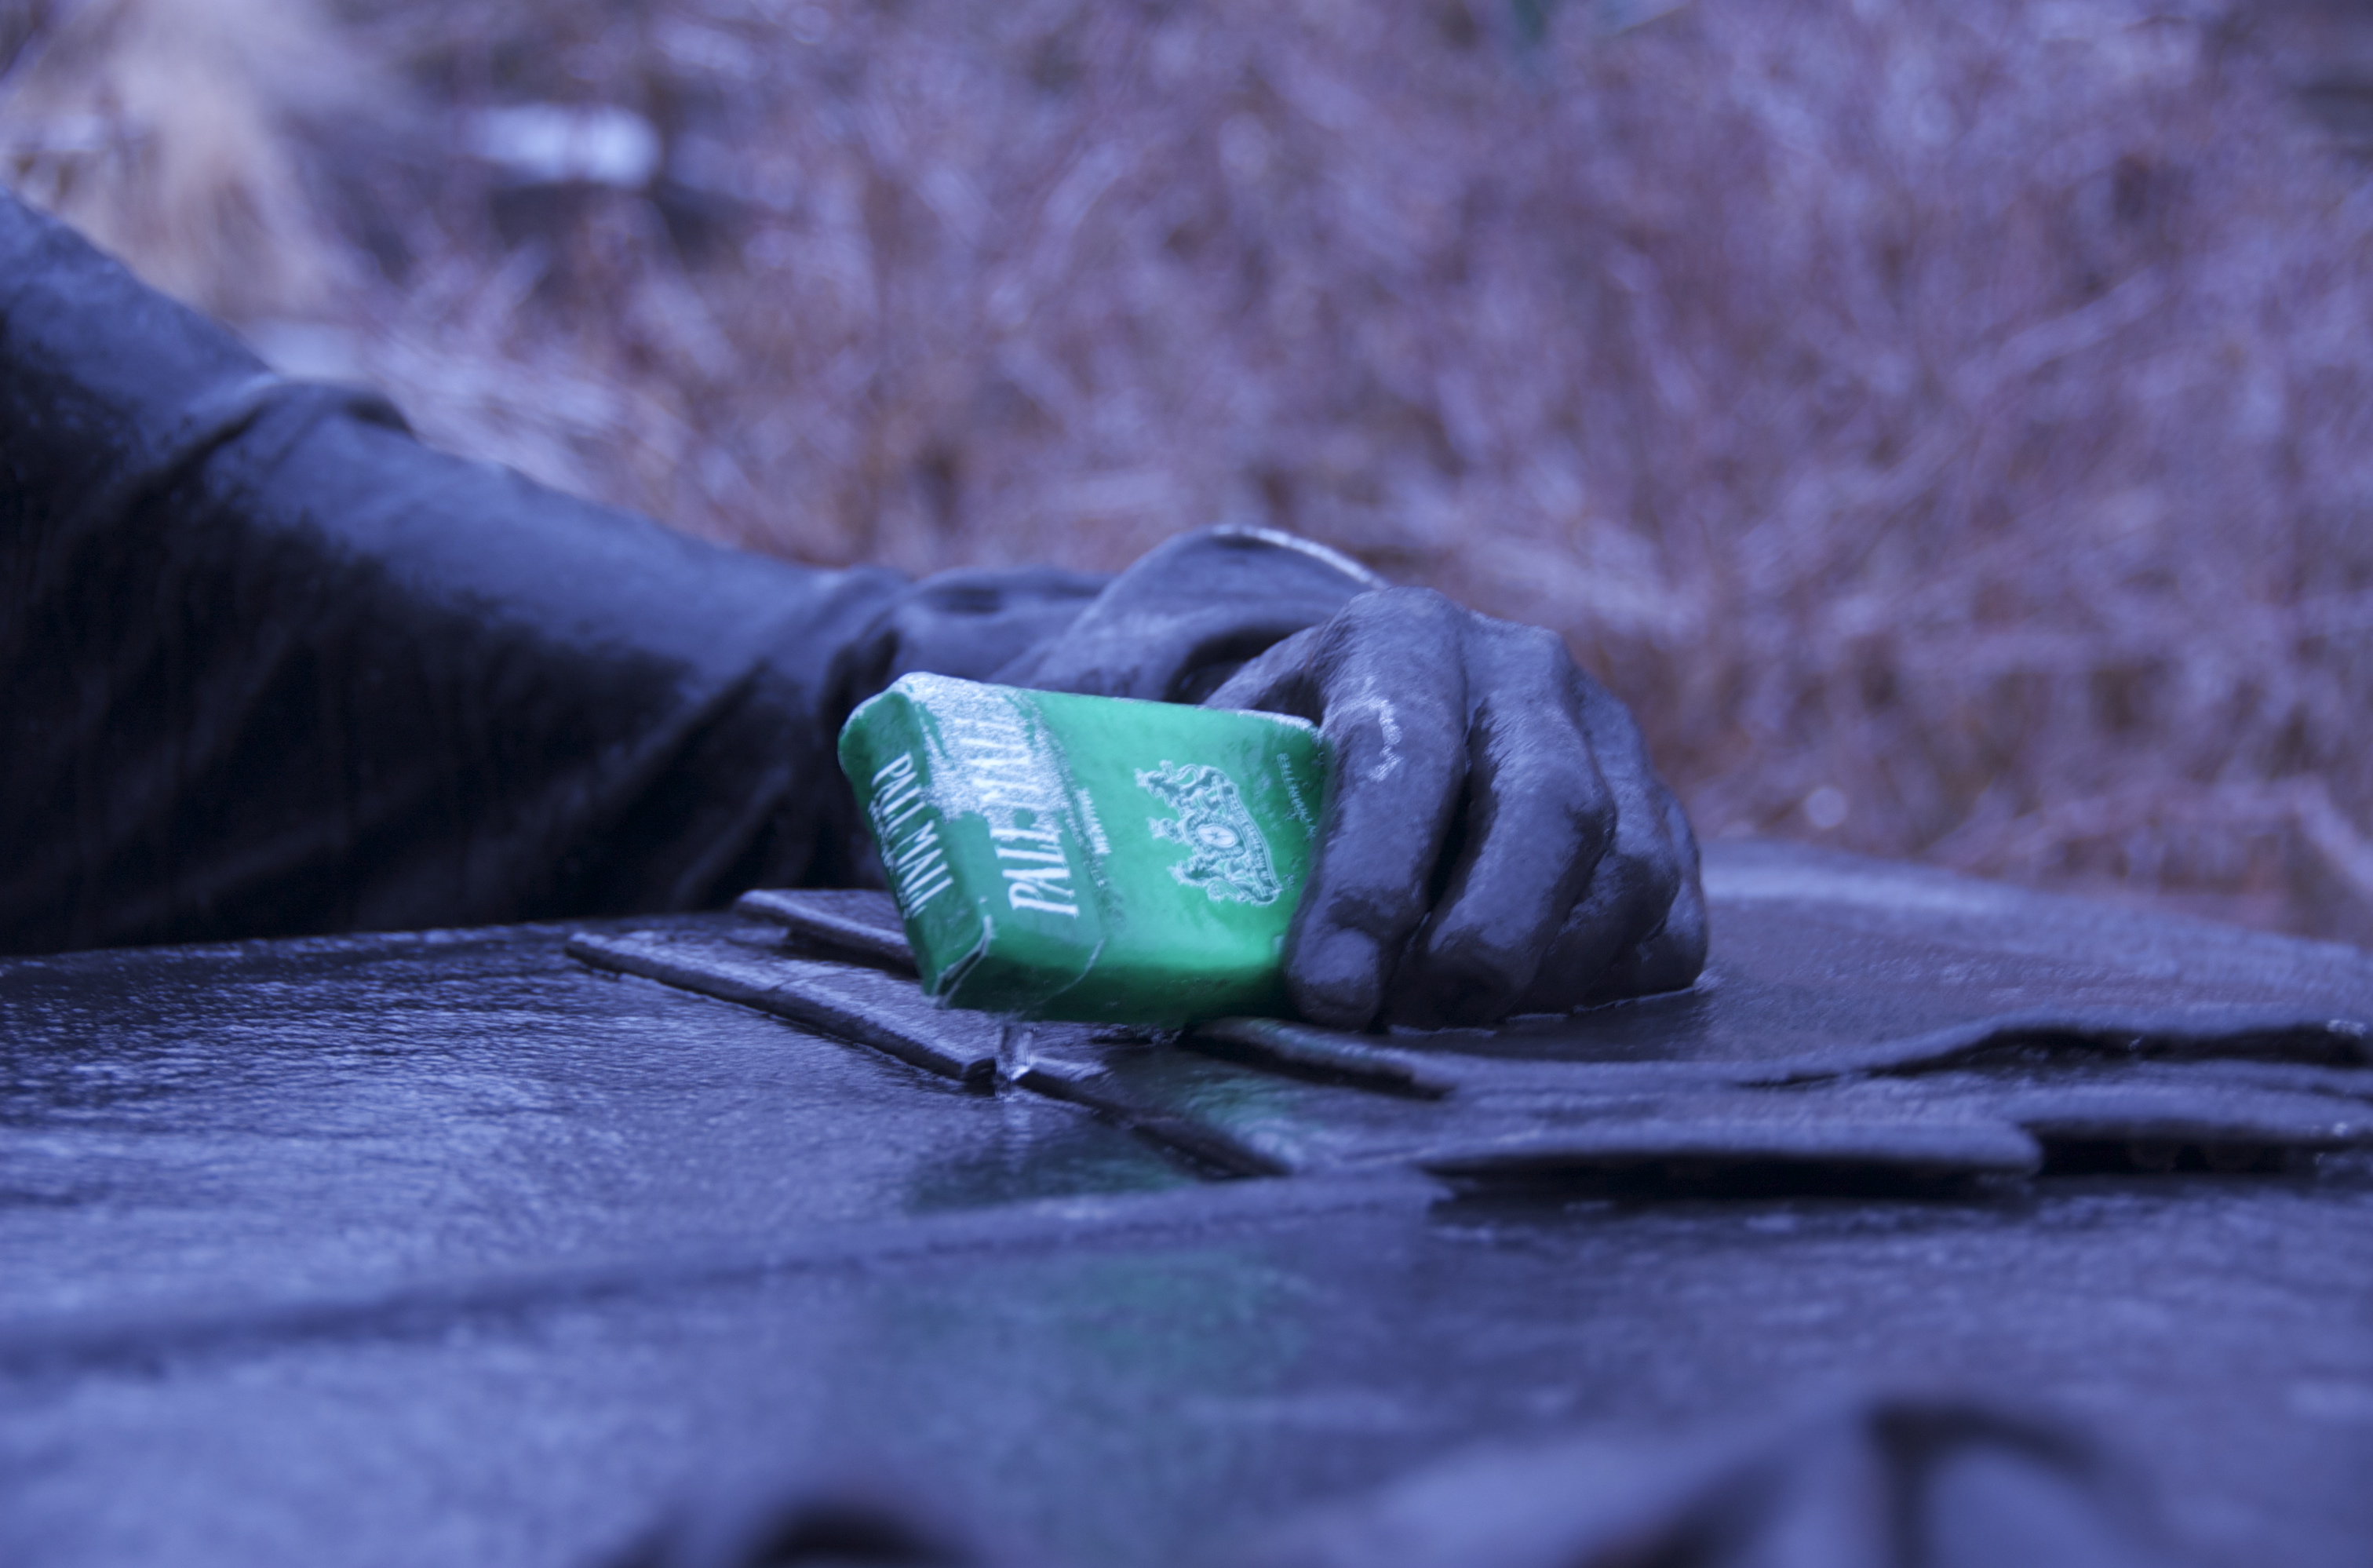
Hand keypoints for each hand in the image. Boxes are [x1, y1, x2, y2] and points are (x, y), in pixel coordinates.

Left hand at [1207, 587, 1705, 1030]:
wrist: (1400, 706)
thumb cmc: (1293, 762)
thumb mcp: (1234, 758)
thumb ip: (1196, 827)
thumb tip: (1128, 949)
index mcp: (1398, 639)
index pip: (1399, 754)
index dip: (1367, 884)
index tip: (1326, 994)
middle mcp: (1522, 670)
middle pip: (1549, 808)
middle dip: (1483, 940)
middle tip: (1414, 1022)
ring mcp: (1611, 736)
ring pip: (1625, 871)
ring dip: (1542, 975)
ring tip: (1454, 1025)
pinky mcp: (1666, 816)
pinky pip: (1670, 924)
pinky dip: (1602, 987)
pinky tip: (1524, 1013)